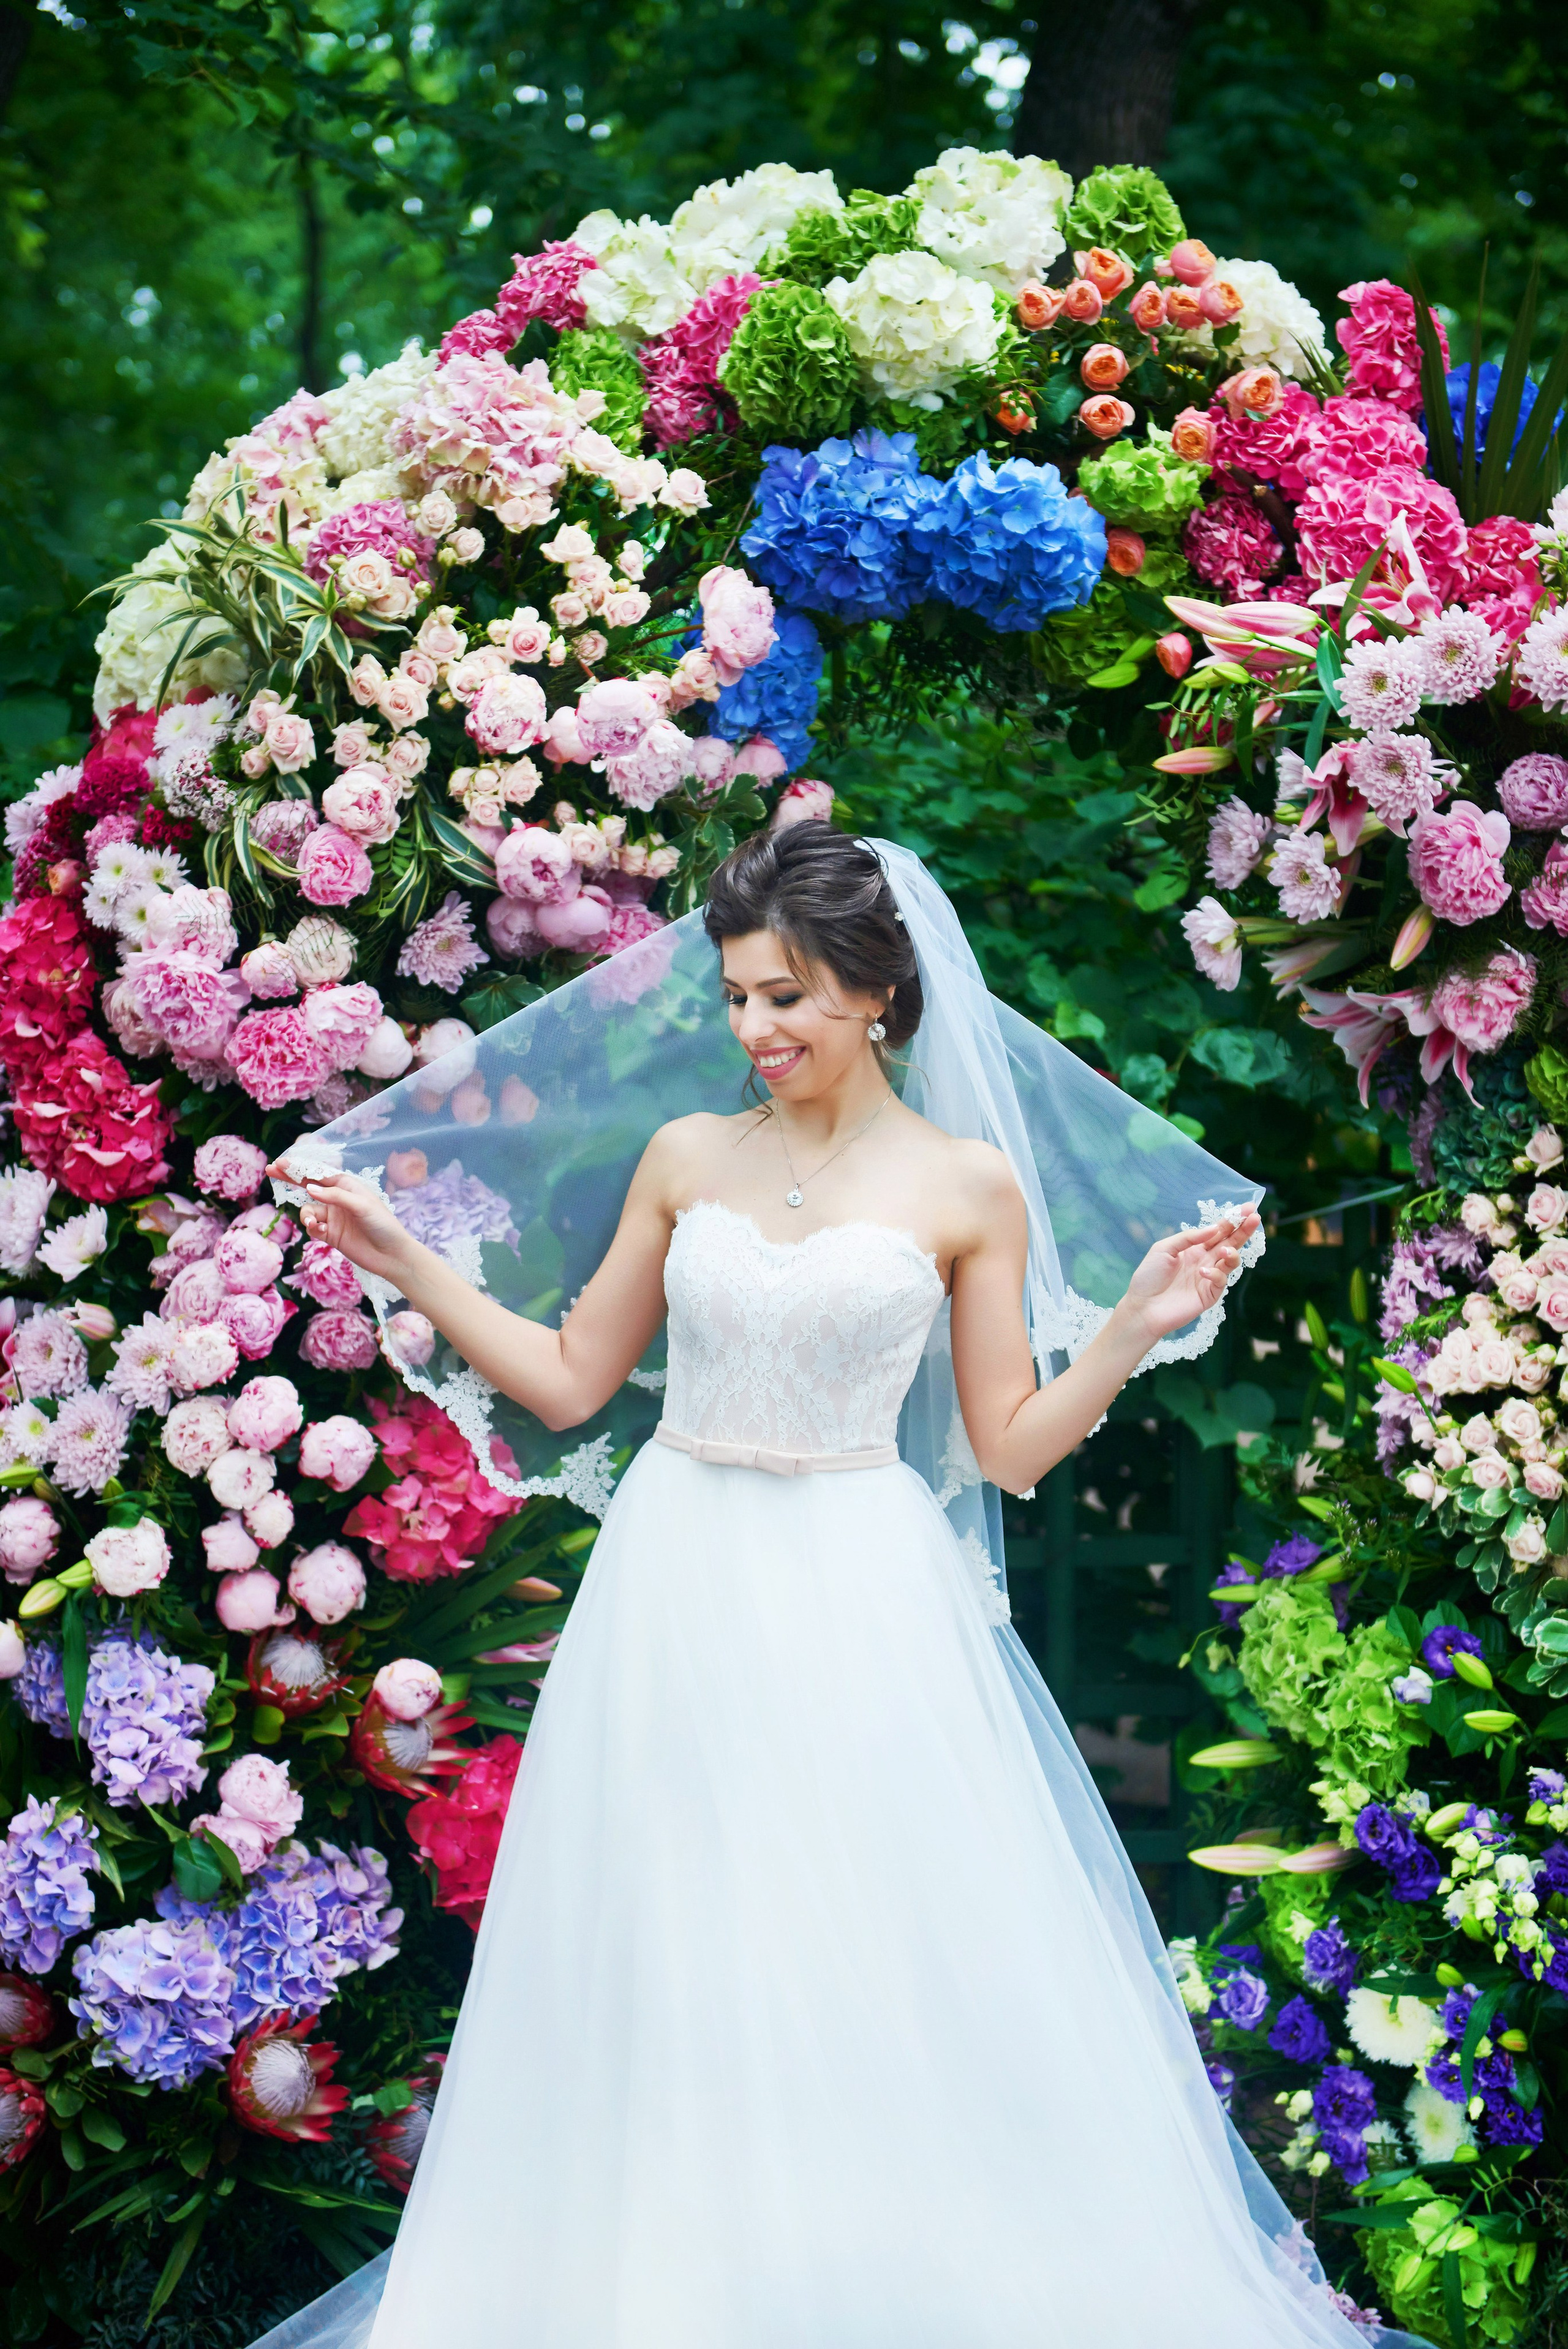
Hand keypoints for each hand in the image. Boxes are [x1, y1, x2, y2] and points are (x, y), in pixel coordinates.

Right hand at [266, 1163, 413, 1286]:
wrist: (391, 1255)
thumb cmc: (382, 1224)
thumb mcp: (362, 1205)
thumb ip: (335, 1196)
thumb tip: (309, 1188)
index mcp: (346, 1185)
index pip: (319, 1173)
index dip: (299, 1167)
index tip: (281, 1162)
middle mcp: (337, 1199)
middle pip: (307, 1185)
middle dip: (290, 1178)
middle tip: (270, 1169)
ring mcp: (332, 1217)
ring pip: (308, 1211)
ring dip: (306, 1216)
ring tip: (313, 1223)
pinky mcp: (330, 1234)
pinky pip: (312, 1228)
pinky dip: (312, 1228)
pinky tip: (320, 1231)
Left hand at [1118, 1212, 1259, 1345]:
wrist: (1142, 1307)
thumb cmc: (1149, 1277)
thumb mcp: (1164, 1249)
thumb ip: (1189, 1238)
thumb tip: (1214, 1228)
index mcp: (1195, 1248)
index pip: (1218, 1232)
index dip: (1232, 1220)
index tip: (1248, 1208)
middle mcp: (1205, 1260)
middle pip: (1230, 1243)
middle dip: (1243, 1231)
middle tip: (1255, 1218)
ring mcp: (1208, 1278)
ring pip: (1231, 1262)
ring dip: (1232, 1254)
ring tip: (1226, 1250)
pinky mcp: (1209, 1294)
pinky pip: (1220, 1281)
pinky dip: (1215, 1275)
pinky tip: (1203, 1272)